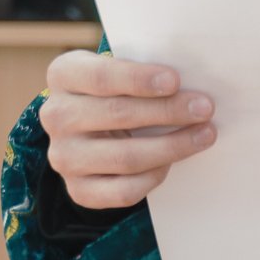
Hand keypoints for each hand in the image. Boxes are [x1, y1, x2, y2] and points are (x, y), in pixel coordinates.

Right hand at [39, 49, 216, 209]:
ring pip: (125, 157)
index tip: (175, 81)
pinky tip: (171, 162)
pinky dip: (153, 177)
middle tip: (204, 108)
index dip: (139, 79)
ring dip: (172, 147)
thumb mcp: (118, 68)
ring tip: (204, 135)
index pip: (100, 78)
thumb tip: (190, 84)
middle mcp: (55, 116)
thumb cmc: (115, 90)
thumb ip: (142, 72)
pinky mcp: (78, 189)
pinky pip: (123, 191)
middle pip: (118, 115)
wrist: (89, 129)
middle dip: (168, 112)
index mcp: (63, 75)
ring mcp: (63, 156)